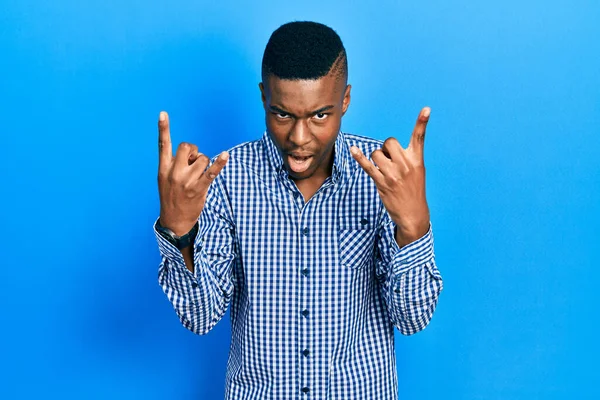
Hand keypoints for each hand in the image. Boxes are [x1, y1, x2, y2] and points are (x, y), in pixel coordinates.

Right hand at [157, 111, 228, 235]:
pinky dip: (219, 163)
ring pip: (202, 158)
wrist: (174, 221)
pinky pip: (211, 172)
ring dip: (204, 163)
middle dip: (193, 151)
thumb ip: (174, 163)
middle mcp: (173, 172)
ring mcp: (186, 180)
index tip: (163, 113)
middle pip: (187, 147)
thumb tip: (191, 152)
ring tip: (199, 176)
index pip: (163, 144)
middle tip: (192, 164)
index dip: (163, 128)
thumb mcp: (165, 178)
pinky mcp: (199, 188)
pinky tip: (225, 155)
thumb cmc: (172, 196)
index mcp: (163, 168)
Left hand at [350, 107, 430, 246]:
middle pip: (389, 142)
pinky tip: (353, 149)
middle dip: (386, 147)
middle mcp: (405, 165)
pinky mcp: (381, 182)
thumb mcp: (417, 171)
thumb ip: (406, 156)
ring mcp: (393, 174)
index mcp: (417, 160)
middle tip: (390, 160)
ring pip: (376, 153)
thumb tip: (386, 146)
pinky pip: (367, 165)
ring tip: (384, 170)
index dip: (422, 122)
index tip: (426, 109)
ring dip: (376, 159)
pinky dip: (359, 157)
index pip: (419, 137)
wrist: (413, 213)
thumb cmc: (413, 189)